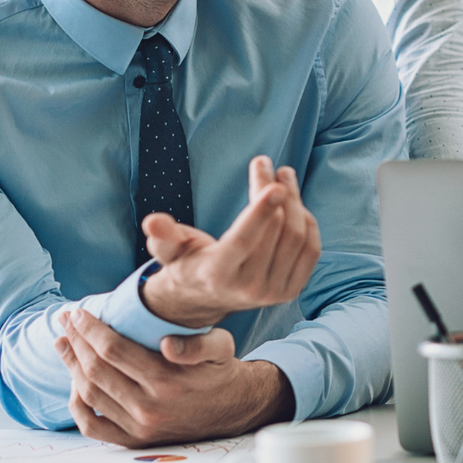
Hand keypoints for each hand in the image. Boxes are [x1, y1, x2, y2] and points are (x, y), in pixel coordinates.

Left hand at [55, 309, 291, 446]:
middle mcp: (148, 407)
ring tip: (63, 343)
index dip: (90, 329)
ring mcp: (139, 427)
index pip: (113, 350)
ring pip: (89, 394)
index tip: (78, 313)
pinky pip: (92, 426)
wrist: (233, 408)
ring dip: (71, 366)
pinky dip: (76, 405)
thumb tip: (167, 344)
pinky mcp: (134, 441)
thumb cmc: (220, 370)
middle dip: (76, 341)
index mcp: (166, 381)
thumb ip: (198, 343)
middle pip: (95, 370)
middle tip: (65, 320)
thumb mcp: (221, 347)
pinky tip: (74, 382)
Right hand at [140, 156, 322, 327]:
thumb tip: (152, 222)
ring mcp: (275, 292)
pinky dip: (306, 220)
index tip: (275, 184)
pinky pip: (310, 249)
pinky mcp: (292, 290)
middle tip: (266, 164)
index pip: (245, 240)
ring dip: (294, 199)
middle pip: (276, 228)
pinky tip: (293, 203)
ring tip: (282, 175)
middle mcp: (250, 288)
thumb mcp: (169, 250)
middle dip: (275, 190)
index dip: (261, 211)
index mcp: (218, 274)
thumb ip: (164, 236)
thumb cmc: (188, 263)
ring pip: (297, 235)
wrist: (207, 297)